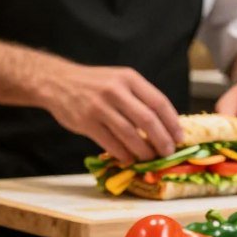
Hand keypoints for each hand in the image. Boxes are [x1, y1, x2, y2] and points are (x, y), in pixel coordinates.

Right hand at [42, 63, 181, 166]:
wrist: (57, 82)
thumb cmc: (92, 83)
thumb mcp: (118, 79)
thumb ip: (138, 97)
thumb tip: (163, 125)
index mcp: (128, 78)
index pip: (158, 102)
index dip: (172, 123)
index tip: (179, 137)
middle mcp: (115, 91)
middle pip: (147, 120)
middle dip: (161, 140)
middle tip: (168, 152)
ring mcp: (99, 107)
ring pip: (130, 134)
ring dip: (143, 150)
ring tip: (150, 158)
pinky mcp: (86, 122)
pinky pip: (110, 143)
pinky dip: (123, 153)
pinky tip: (129, 158)